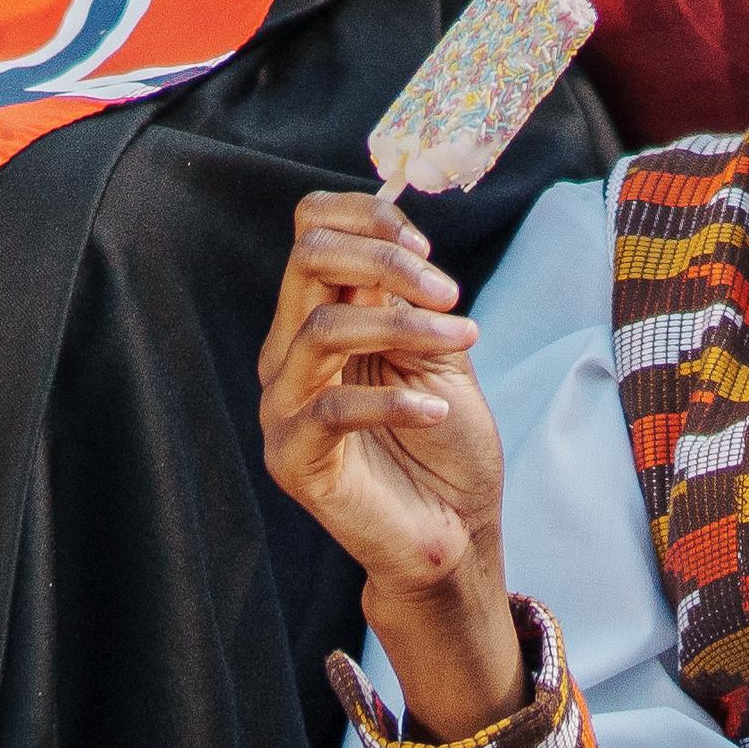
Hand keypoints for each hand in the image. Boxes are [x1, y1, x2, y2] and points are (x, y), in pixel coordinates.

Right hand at [255, 190, 514, 720]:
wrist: (453, 531)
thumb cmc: (444, 443)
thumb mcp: (437, 353)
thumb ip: (409, 300)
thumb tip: (399, 239)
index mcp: (317, 318)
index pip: (309, 230)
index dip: (365, 216)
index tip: (426, 246)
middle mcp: (289, 354)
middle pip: (307, 260)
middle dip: (385, 260)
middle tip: (449, 293)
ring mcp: (284, 406)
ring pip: (322, 327)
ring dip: (404, 325)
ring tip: (464, 340)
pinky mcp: (294, 458)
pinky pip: (332, 408)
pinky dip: (393, 399)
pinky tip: (437, 408)